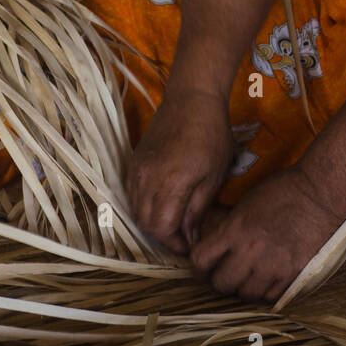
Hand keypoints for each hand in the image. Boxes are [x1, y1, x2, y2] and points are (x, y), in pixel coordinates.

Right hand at [126, 87, 233, 253]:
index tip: (188, 246)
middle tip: (182, 236)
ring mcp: (136, 170)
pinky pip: (131, 194)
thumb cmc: (212, 135)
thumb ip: (197, 209)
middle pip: (144, 223)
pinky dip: (144, 205)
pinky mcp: (133, 162)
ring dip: (152, 221)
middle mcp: (147, 178)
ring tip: (174, 221)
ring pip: (135, 210)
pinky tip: (163, 203)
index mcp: (171, 183)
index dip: (174, 243)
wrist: (192, 99)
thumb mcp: (214, 176)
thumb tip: (189, 238)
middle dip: (163, 236)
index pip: (161, 228)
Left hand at [189, 167, 336, 301]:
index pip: (200, 260)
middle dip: (220, 279)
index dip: (199, 264)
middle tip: (227, 273)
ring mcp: (272, 266)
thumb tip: (219, 243)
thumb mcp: (248, 202)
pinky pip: (270, 297)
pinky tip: (268, 280)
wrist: (322, 193)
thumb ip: (231, 226)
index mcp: (235, 230)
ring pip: (245, 295)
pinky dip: (266, 292)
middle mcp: (250, 251)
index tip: (206, 263)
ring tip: (250, 278)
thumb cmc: (286, 189)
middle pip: (221, 283)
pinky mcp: (293, 274)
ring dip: (244, 288)